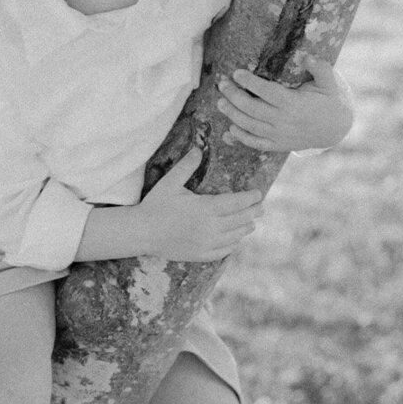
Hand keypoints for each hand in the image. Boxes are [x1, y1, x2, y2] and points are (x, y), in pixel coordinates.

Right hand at [136, 147, 263, 261]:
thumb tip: (198, 148)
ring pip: (235, 236)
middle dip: (253, 212)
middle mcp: (210, 227)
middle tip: (261, 208)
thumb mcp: (170, 182)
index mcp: (206, 208)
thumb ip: (187, 166)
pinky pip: (223, 251)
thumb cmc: (155, 205)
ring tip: (252, 223)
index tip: (258, 193)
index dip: (250, 198)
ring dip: (245, 228)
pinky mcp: (200, 255)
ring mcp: (206, 243)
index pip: (236, 202)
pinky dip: (233, 245)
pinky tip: (236, 241)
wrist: (141, 232)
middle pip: (240, 219)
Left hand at [218, 58, 353, 152]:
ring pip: (250, 126)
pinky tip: (231, 128)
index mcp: (294, 103)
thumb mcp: (328, 83)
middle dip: (234, 96)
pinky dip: (241, 137)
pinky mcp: (278, 145)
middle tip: (222, 84)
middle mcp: (284, 121)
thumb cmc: (328, 101)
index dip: (250, 82)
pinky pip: (256, 143)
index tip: (236, 72)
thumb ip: (320, 68)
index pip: (267, 92)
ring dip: (232, 114)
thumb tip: (307, 56)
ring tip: (220, 102)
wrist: (334, 130)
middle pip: (252, 109)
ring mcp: (279, 135)